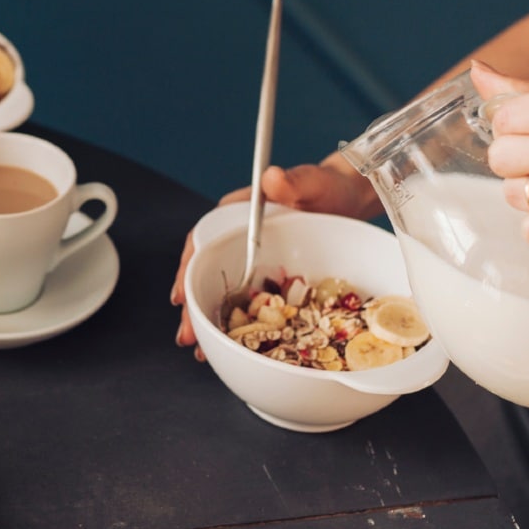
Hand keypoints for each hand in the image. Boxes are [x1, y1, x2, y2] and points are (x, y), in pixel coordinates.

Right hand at [171, 159, 379, 358]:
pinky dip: (235, 321)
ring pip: (220, 289)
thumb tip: (272, 178)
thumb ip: (294, 182)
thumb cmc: (326, 187)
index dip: (187, 269)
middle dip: (192, 306)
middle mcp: (235, 237)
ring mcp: (248, 258)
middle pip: (203, 271)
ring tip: (199, 349)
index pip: (201, 240)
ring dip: (208, 319)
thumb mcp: (313, 183)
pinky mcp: (264, 275)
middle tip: (187, 337)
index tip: (181, 295)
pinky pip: (245, 299)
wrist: (346, 202)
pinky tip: (229, 342)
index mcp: (236, 213)